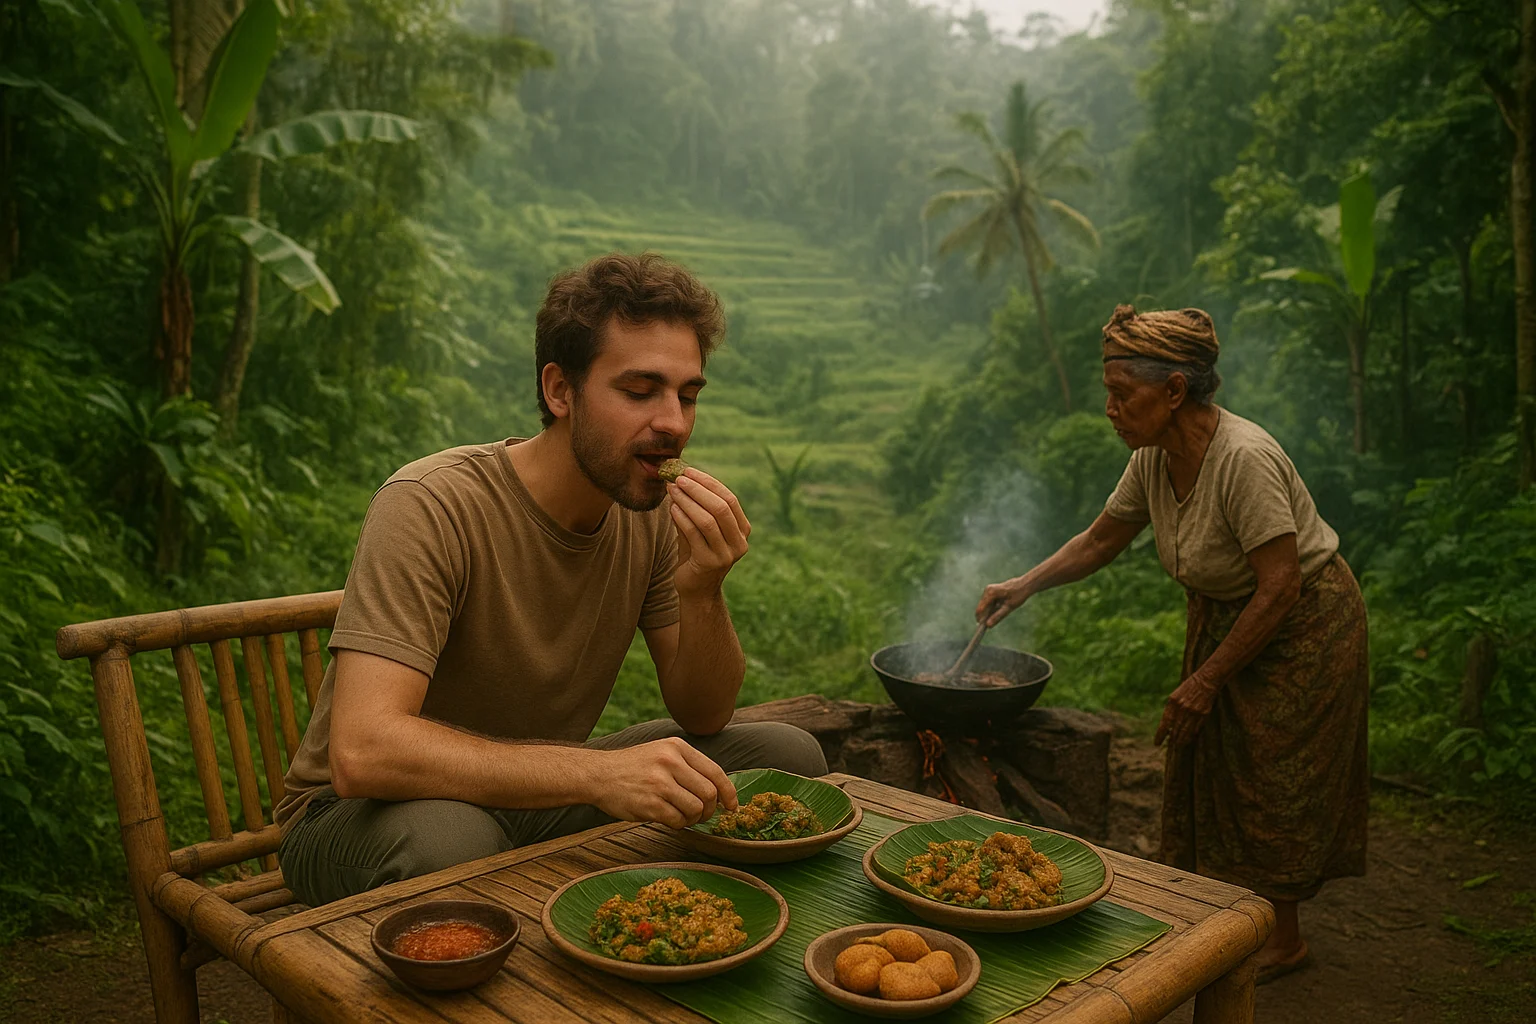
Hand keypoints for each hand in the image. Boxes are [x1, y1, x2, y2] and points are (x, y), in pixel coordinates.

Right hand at [590, 738, 738, 828]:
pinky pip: (677, 821)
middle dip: (710, 810)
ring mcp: (659, 783)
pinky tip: (668, 819)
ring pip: (696, 809)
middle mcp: (670, 762)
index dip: (729, 792)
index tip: (732, 806)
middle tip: (702, 815)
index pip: (715, 771)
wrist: (598, 774)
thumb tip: (719, 791)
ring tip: (682, 816)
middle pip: (709, 793)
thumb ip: (688, 766)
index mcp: (677, 747)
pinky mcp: (649, 804)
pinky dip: (678, 825)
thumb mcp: (662, 752)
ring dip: (693, 819)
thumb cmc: (633, 767)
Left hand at [668, 468, 750, 597]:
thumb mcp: (699, 529)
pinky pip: (694, 534)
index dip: (709, 483)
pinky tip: (672, 508)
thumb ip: (695, 507)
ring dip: (688, 501)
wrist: (696, 589)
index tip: (688, 471)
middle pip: (721, 507)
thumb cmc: (696, 555)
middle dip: (698, 489)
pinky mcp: (710, 563)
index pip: (729, 499)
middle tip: (678, 478)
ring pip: (708, 520)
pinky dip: (682, 518)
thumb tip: (679, 479)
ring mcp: (727, 555)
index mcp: (742, 530)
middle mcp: (739, 542)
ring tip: (672, 490)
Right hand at [976, 578, 1029, 626]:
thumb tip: (988, 625)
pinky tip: (1000, 609)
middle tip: (991, 625)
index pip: (981, 609)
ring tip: (999, 616)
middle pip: (981, 607)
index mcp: (991, 593)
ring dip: (989, 613)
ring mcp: (988, 590)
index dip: (980, 620)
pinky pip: (988, 602)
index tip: (982, 629)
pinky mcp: (991, 591)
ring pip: (984, 605)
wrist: (1025, 584)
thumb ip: (998, 616)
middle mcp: (987, 590)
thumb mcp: (1009, 607)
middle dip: (985, 617)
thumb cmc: (1019, 594)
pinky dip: (992, 608)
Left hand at [1154, 672, 1220, 746]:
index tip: (1157, 743)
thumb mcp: (1175, 696)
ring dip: (1182, 740)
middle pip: (1176, 729)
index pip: (1165, 723)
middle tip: (1171, 747)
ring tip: (1179, 746)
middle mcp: (1182, 708)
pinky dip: (1191, 735)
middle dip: (1173, 739)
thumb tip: (1168, 724)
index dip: (1160, 734)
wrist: (1205, 681)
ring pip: (1186, 731)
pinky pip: (1196, 728)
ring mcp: (1193, 712)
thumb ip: (1171, 709)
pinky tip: (1189, 739)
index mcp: (1173, 702)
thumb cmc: (1188, 688)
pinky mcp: (1203, 714)